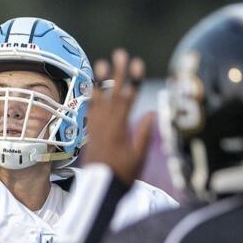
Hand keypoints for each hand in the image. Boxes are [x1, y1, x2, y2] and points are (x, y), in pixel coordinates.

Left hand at [81, 49, 153, 184]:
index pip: (128, 98)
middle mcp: (106, 125)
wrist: (101, 189)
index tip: (137, 63)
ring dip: (101, 81)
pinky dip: (91, 98)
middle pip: (113, 93)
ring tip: (101, 63)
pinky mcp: (91, 133)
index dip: (133, 80)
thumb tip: (152, 112)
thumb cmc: (123, 175)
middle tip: (120, 53)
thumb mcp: (139, 157)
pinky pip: (90, 111)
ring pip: (99, 99)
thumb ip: (144, 134)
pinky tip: (92, 88)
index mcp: (120, 129)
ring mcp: (96, 128)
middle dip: (117, 72)